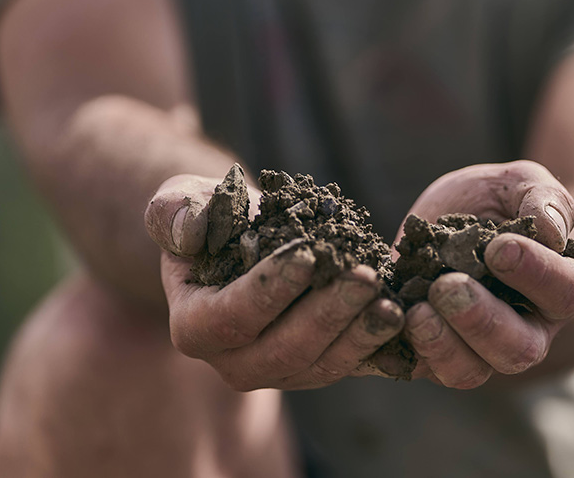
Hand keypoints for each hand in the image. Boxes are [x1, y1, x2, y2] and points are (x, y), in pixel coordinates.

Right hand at [144, 174, 403, 390]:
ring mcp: (277, 372)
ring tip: (391, 304)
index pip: (233, 317)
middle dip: (326, 315)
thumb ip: (174, 212)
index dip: (269, 290)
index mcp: (194, 327)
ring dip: (358, 336)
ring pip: (319, 366)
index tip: (306, 255)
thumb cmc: (210, 217)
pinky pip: (346, 365)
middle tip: (364, 277)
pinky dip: (374, 346)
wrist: (244, 238)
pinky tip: (400, 320)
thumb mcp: (181, 201)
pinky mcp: (313, 367)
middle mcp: (233, 362)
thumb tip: (187, 233)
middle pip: (283, 351)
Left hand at [400, 161, 573, 387]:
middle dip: (480, 320)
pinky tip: (388, 320)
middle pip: (517, 348)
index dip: (535, 274)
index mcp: (556, 287)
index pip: (563, 292)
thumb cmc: (495, 200)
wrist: (450, 217)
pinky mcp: (432, 350)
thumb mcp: (518, 182)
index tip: (499, 248)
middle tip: (447, 287)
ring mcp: (476, 347)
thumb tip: (549, 230)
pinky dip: (401, 349)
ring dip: (442, 346)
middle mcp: (523, 328)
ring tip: (417, 312)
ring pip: (469, 371)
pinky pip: (420, 368)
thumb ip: (541, 198)